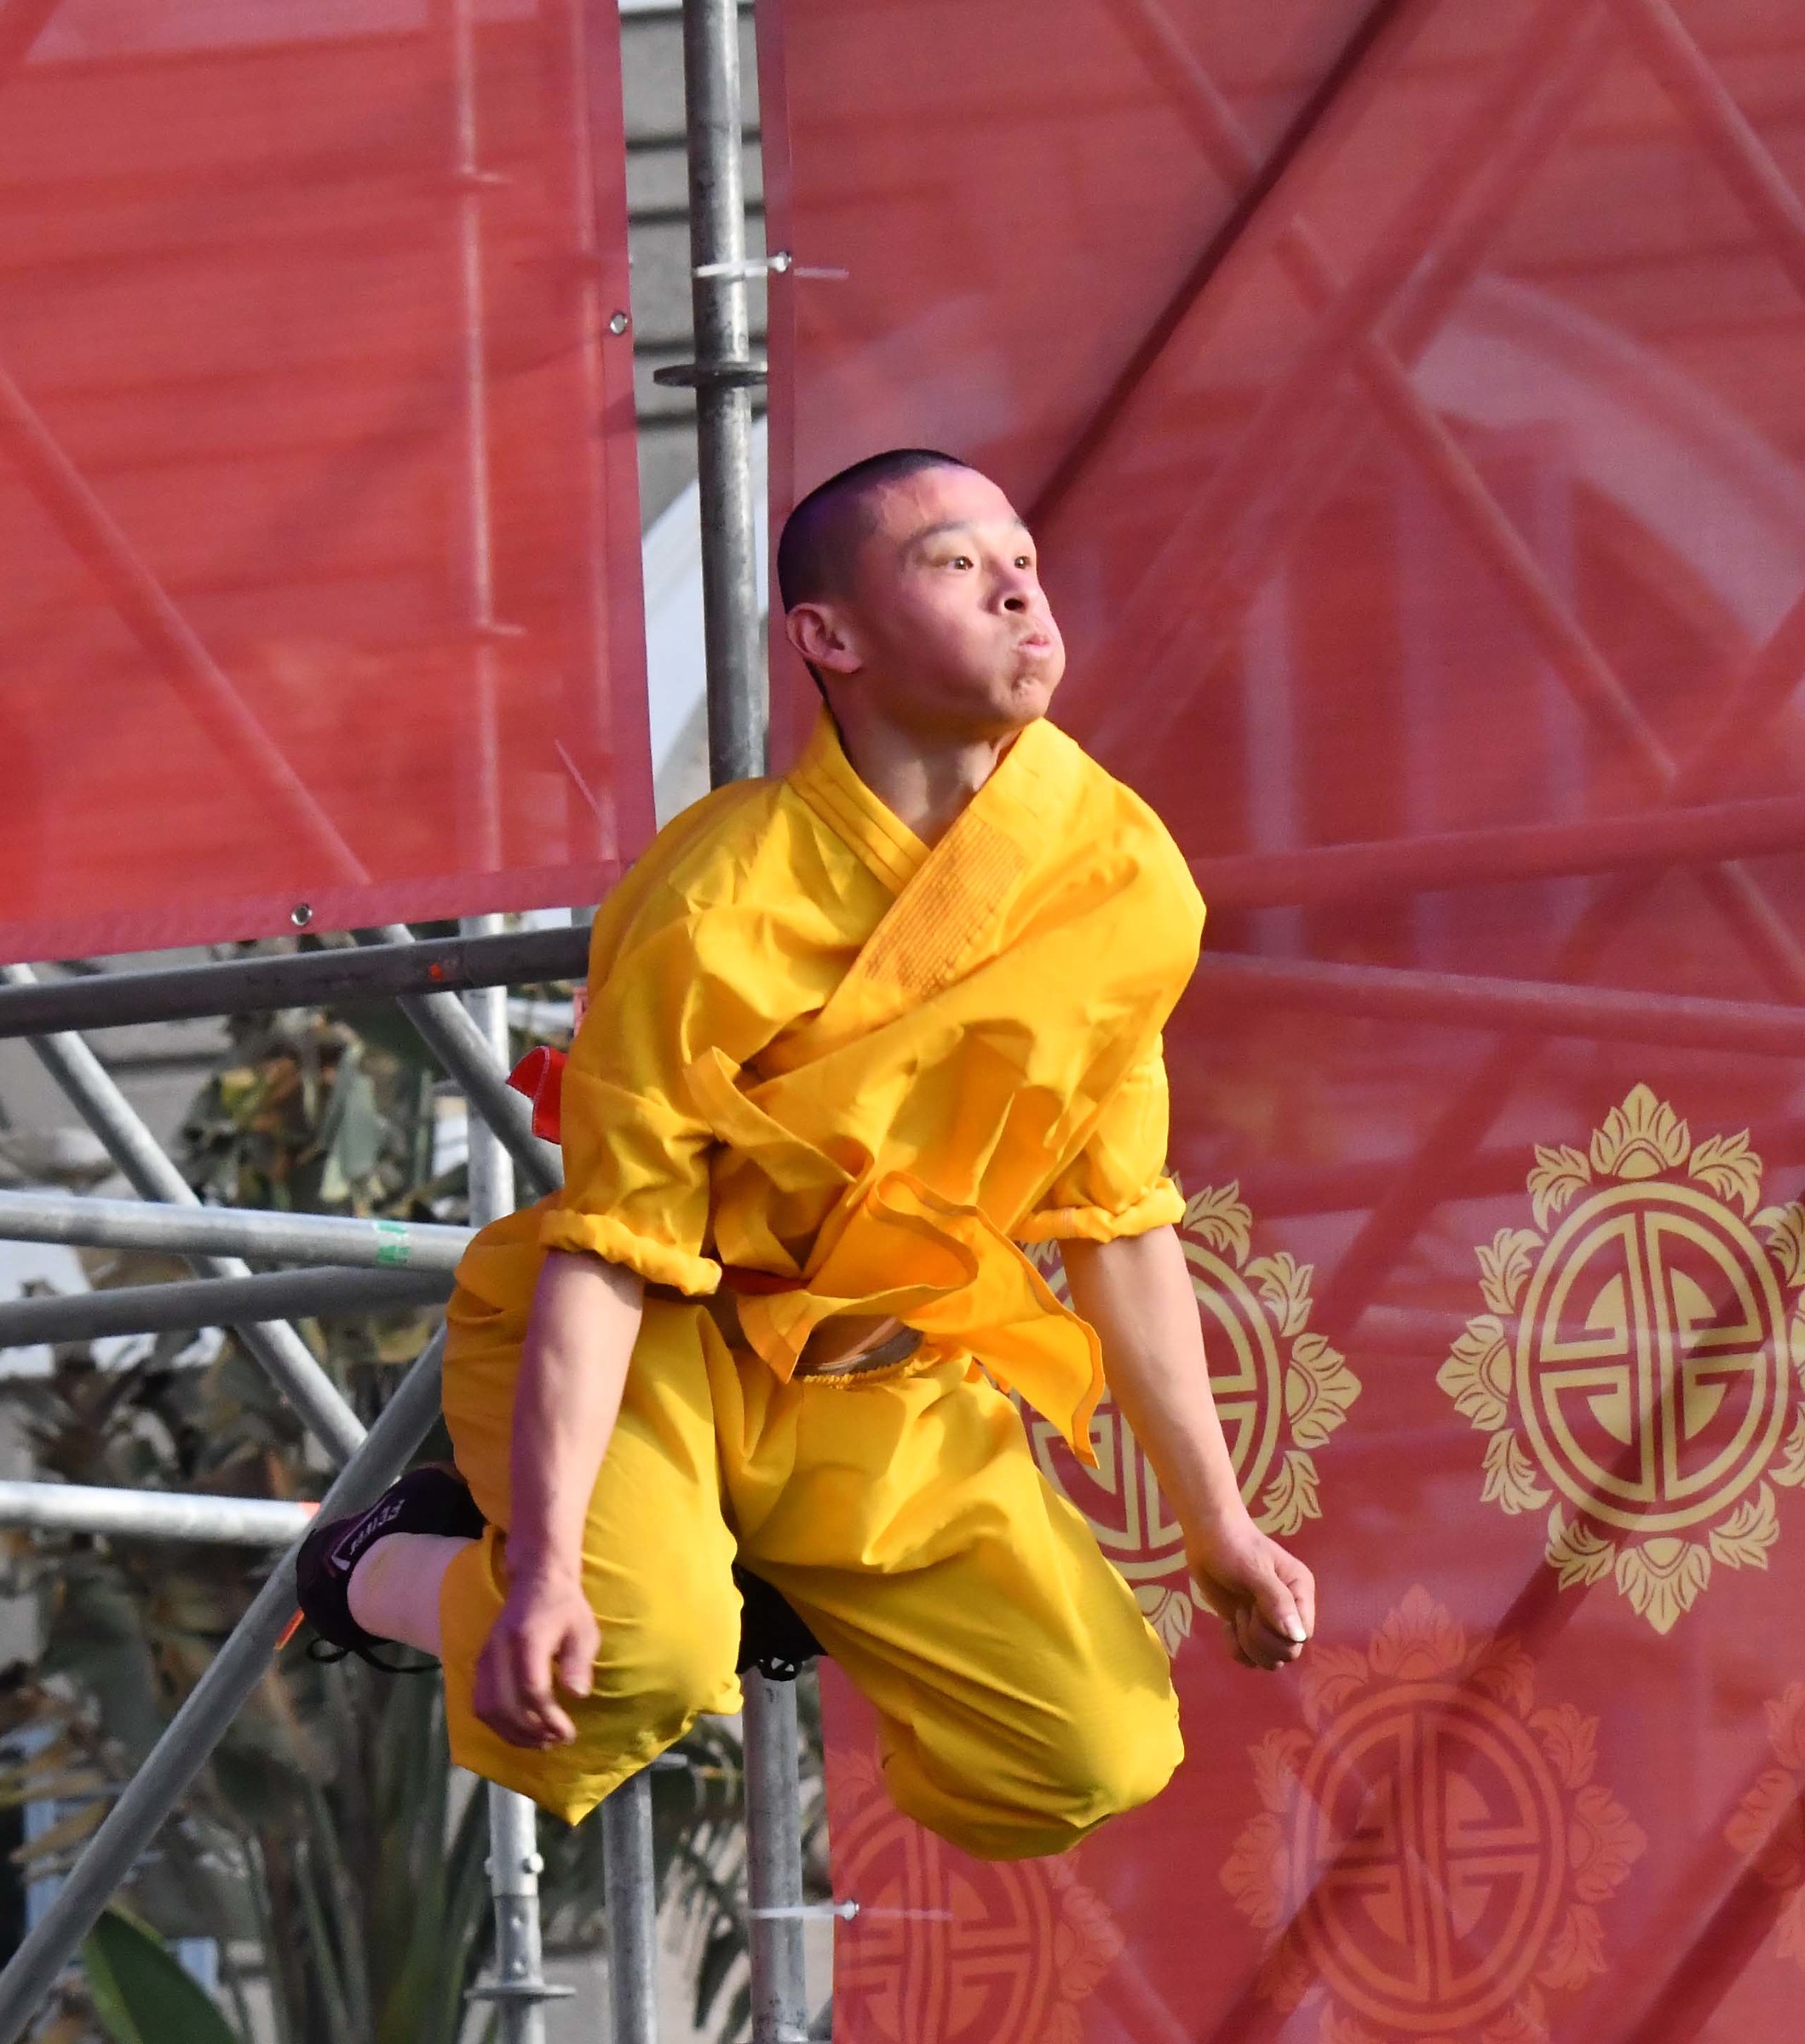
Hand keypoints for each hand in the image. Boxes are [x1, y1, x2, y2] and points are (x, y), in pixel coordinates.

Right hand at [473, 1562, 598, 1747]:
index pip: (531, 1689)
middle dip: (530, 1732)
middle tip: (555, 1741)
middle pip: (504, 1705)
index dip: (548, 1718)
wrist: (536, 1581)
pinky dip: (498, 1724)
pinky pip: (480, 1703)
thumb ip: (579, 1661)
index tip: (568, 1733)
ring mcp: (485, 1657)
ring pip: (486, 1708)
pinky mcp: (480, 1664)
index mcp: (526, 1639)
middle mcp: (499, 1650)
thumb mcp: (583, 1630)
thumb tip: (577, 1694)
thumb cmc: (565, 1607)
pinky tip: (521, 1731)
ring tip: (539, 1742)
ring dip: (511, 1733)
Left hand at [1187, 1521, 1314, 1670]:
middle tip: (1243, 1611)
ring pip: (1270, 1659)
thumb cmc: (1233, 1547)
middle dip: (1260, 1640)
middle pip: (1287, 1652)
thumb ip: (1277, 1602)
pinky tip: (1226, 1625)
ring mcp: (1269, 1622)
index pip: (1302, 1635)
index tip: (1256, 1610)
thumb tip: (1297, 1636)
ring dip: (1248, 1644)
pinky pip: (1250, 1658)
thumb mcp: (1255, 1570)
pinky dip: (1236, 1648)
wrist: (1207, 1538)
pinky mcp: (1249, 1629)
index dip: (1278, 1634)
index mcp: (1300, 1593)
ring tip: (1237, 1615)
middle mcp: (1290, 1611)